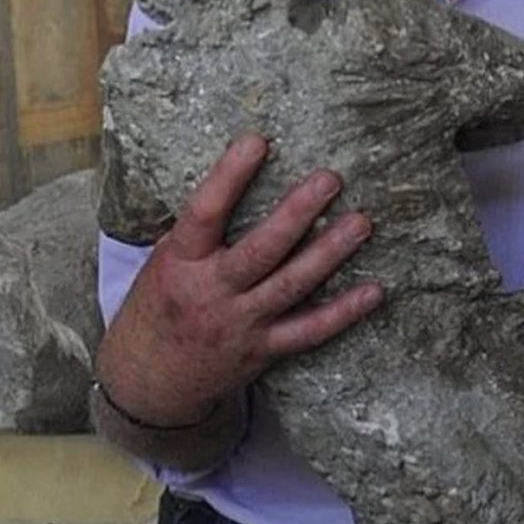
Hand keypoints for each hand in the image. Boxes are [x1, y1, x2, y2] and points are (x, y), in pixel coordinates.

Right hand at [94, 133, 382, 426]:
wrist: (149, 381)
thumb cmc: (157, 309)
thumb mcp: (162, 263)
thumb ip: (198, 232)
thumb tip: (235, 177)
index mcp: (180, 263)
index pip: (204, 213)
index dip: (229, 177)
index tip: (256, 141)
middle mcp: (212, 293)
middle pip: (260, 250)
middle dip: (296, 213)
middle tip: (330, 179)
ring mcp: (241, 324)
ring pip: (291, 286)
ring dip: (329, 253)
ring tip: (361, 223)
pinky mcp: (265, 350)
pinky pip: (310, 331)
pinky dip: (344, 312)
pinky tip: (374, 291)